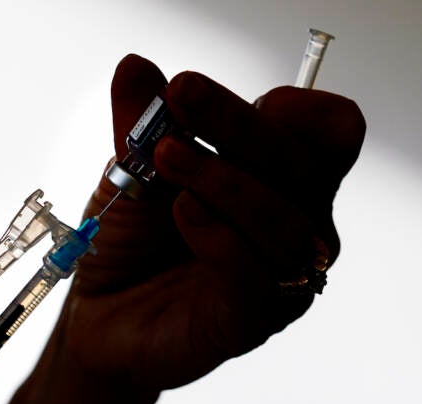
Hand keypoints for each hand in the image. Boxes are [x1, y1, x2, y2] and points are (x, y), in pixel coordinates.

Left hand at [49, 54, 364, 391]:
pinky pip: (257, 274)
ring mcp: (279, 275)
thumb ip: (142, 125)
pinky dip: (221, 237)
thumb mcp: (134, 171)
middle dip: (240, 124)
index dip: (288, 103)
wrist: (100, 314)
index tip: (214, 90)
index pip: (321, 131)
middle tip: (180, 97)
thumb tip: (134, 65)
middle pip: (304, 163)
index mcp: (280, 179)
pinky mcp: (252, 320)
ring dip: (224, 180)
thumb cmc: (131, 242)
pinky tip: (185, 214)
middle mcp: (296, 223)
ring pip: (285, 220)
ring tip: (166, 158)